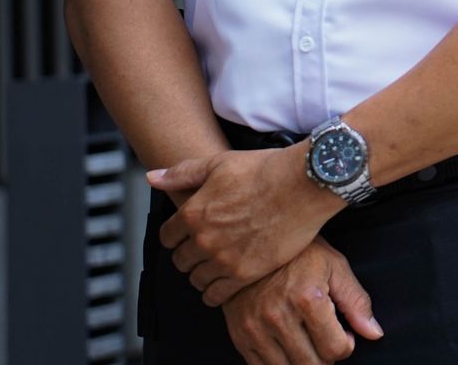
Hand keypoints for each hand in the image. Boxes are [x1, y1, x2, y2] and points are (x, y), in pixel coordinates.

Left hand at [152, 145, 343, 306]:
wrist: (304, 184)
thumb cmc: (267, 170)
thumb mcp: (220, 163)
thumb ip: (183, 173)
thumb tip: (153, 178)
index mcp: (193, 213)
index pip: (167, 238)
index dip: (177, 236)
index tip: (188, 235)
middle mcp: (203, 240)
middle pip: (181, 261)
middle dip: (190, 255)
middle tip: (206, 249)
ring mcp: (223, 259)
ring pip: (197, 279)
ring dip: (203, 273)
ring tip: (218, 265)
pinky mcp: (244, 273)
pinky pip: (216, 295)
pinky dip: (216, 292)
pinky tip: (225, 283)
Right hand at [223, 237, 383, 363]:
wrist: (253, 243)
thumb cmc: (301, 253)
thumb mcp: (335, 267)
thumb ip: (356, 302)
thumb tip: (374, 333)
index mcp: (307, 298)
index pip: (335, 348)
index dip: (347, 345)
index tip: (345, 334)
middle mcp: (278, 317)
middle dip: (327, 357)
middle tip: (327, 339)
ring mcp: (255, 329)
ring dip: (304, 361)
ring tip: (309, 341)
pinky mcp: (240, 336)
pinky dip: (281, 363)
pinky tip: (289, 345)